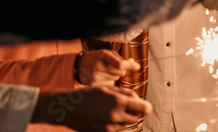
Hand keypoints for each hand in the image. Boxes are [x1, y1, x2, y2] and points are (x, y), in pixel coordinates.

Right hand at [33, 85, 151, 131]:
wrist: (70, 109)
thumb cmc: (89, 95)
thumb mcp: (108, 89)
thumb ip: (125, 94)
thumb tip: (138, 101)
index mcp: (118, 102)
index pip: (142, 108)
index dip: (147, 107)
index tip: (148, 108)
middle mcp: (116, 116)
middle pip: (135, 117)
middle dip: (134, 112)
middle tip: (127, 105)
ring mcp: (110, 127)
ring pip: (126, 125)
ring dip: (125, 118)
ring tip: (114, 110)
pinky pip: (117, 130)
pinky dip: (117, 124)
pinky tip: (108, 117)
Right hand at [77, 49, 139, 85]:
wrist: (81, 65)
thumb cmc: (98, 58)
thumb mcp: (109, 54)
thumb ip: (122, 59)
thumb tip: (135, 65)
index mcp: (103, 56)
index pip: (120, 64)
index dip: (130, 66)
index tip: (137, 67)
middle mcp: (98, 66)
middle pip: (121, 72)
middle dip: (120, 70)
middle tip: (112, 67)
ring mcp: (95, 77)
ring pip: (116, 79)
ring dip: (114, 76)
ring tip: (105, 72)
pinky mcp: (93, 85)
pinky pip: (110, 85)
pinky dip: (109, 82)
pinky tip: (102, 78)